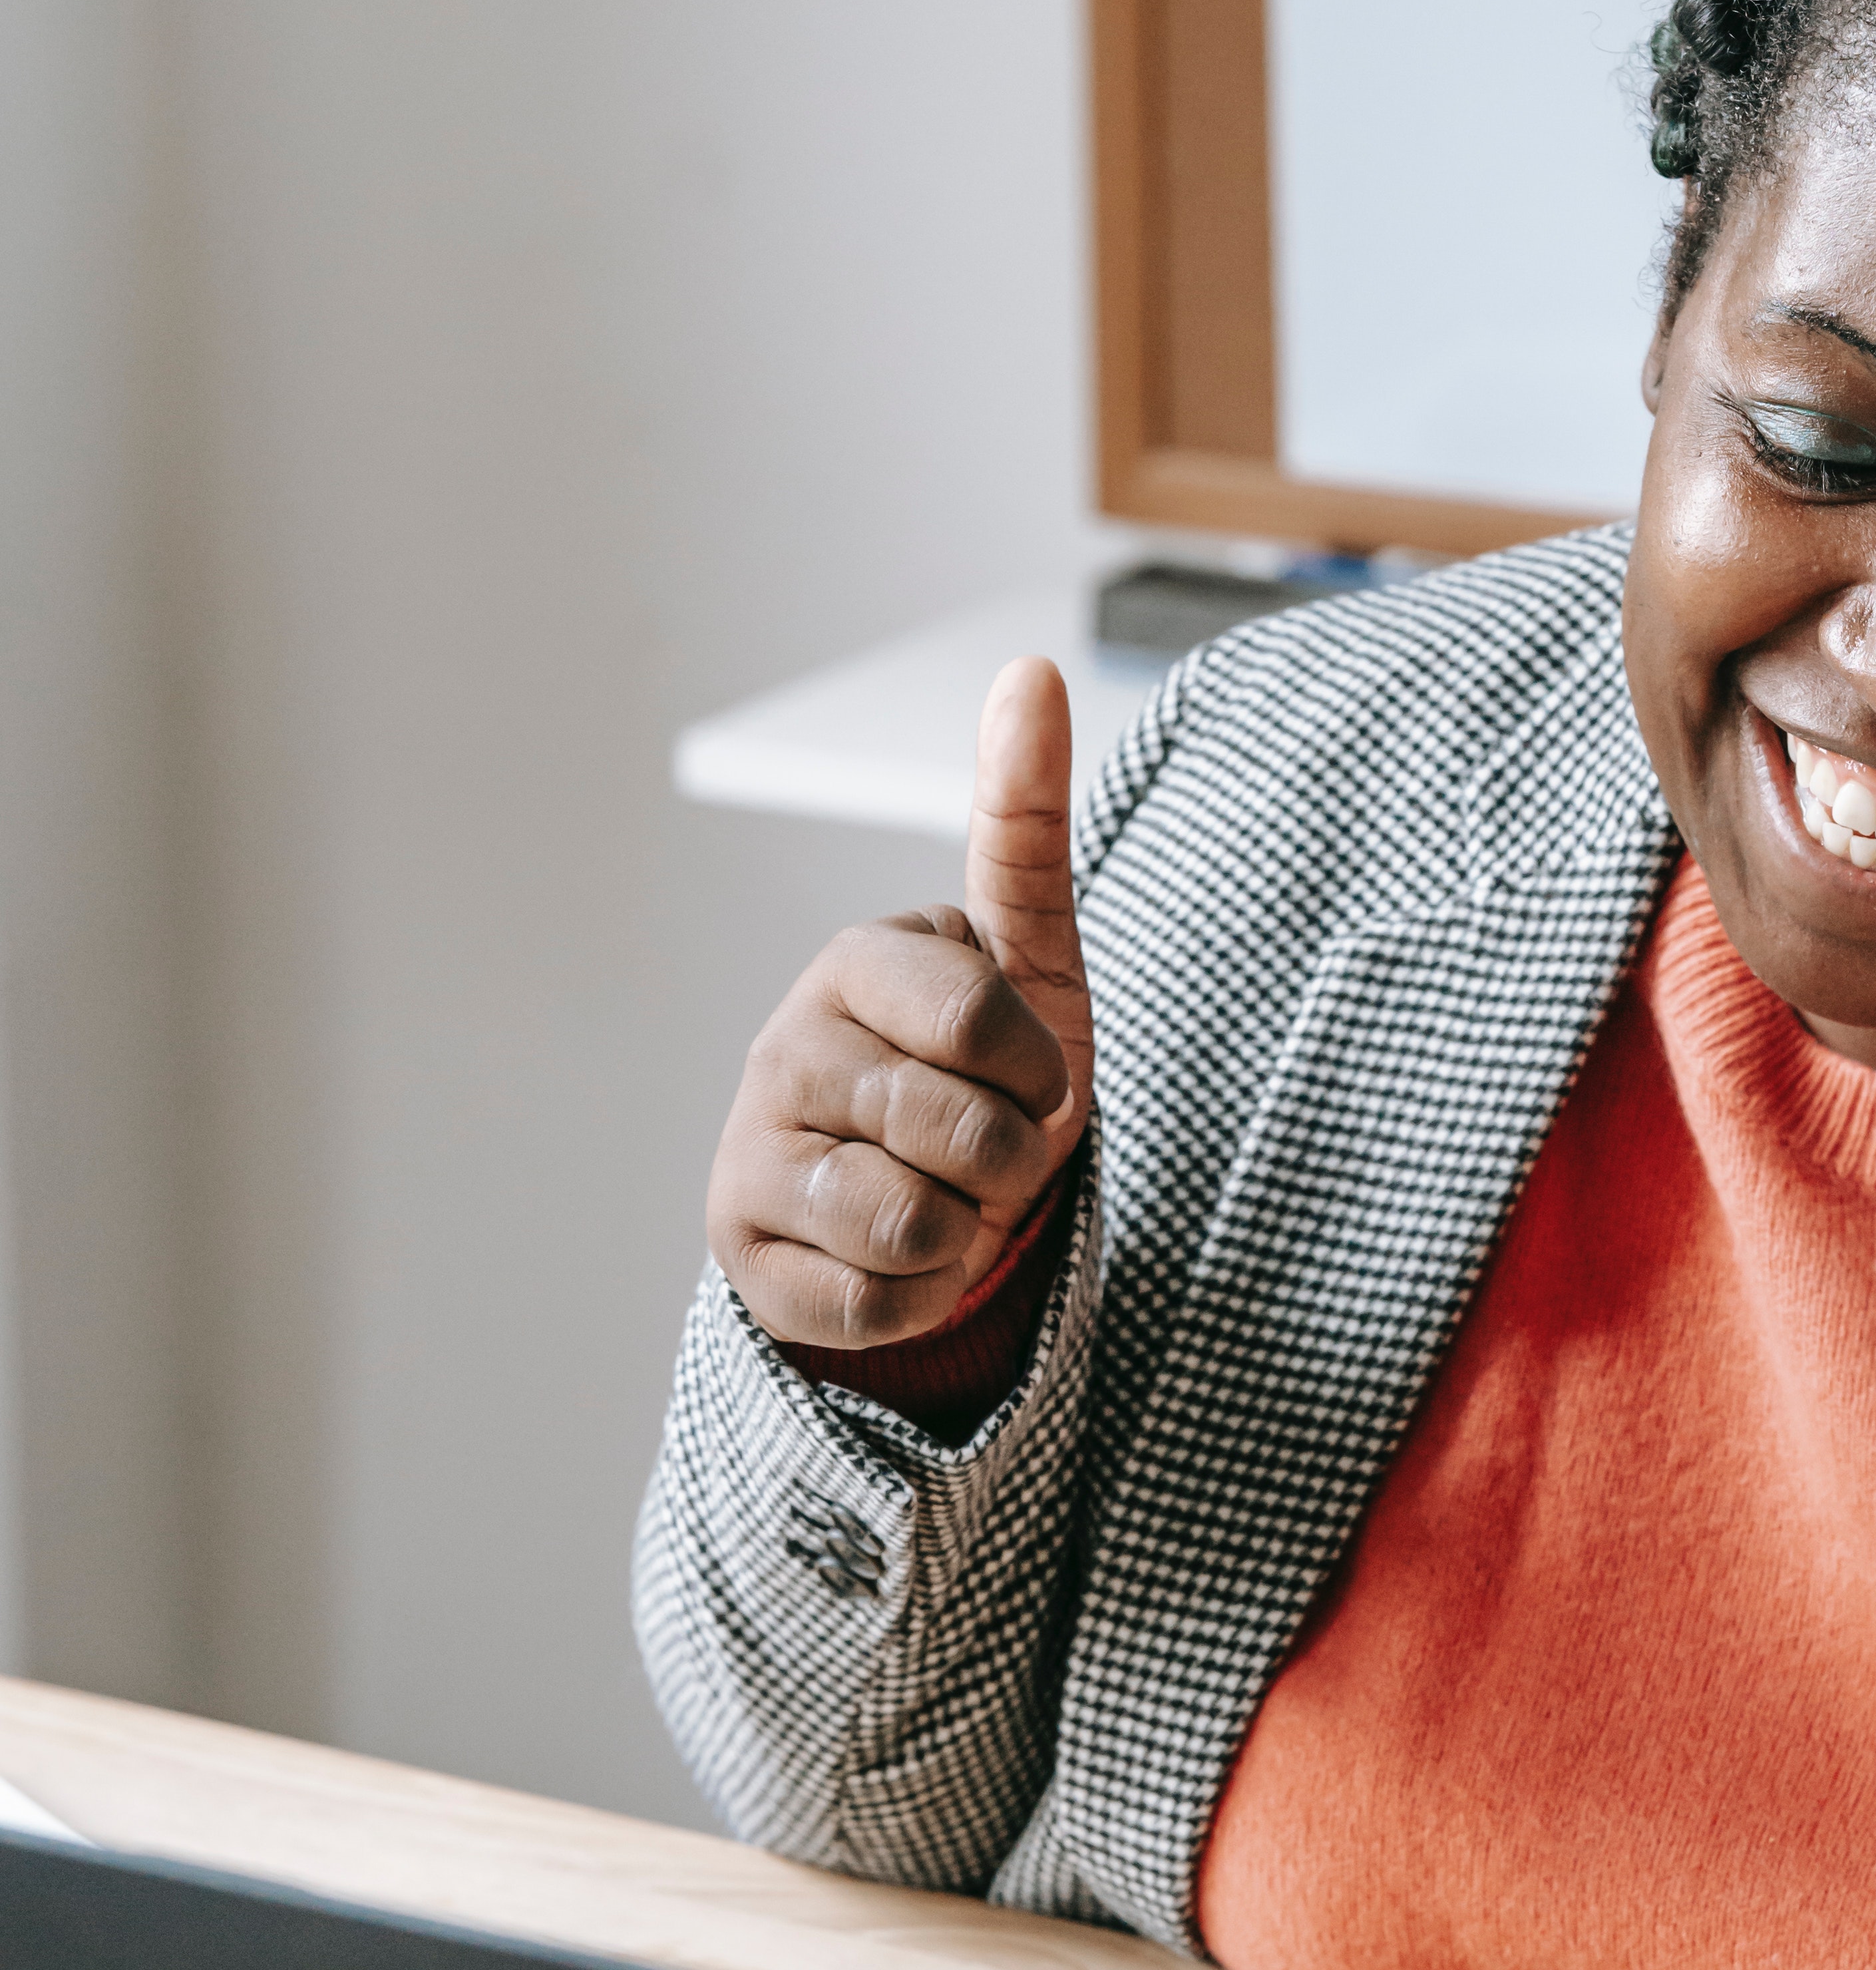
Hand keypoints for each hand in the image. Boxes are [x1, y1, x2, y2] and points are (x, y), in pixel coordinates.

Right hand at [706, 658, 1094, 1350]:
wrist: (937, 1202)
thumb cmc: (987, 1071)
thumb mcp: (1029, 951)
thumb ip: (1024, 819)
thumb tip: (1025, 667)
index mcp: (855, 962)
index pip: (982, 1021)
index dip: (1040, 1072)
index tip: (1031, 1075)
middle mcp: (783, 1044)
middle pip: (958, 1131)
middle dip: (1009, 1160)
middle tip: (988, 1149)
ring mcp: (750, 1147)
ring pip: (909, 1223)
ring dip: (964, 1229)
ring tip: (942, 1199)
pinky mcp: (741, 1253)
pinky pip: (873, 1302)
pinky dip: (921, 1296)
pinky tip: (902, 1259)